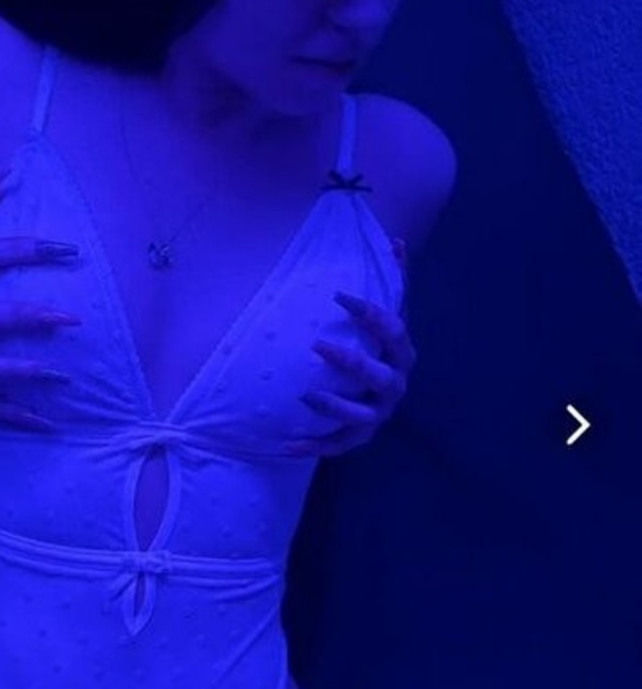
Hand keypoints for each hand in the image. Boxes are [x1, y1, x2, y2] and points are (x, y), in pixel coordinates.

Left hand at [285, 239, 414, 457]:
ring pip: (361, 415)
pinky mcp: (360, 437)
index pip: (392, 329)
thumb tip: (395, 241)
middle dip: (349, 361)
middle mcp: (395, 384)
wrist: (385, 396)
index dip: (368, 313)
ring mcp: (379, 413)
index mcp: (402, 353)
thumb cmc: (380, 349)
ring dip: (334, 407)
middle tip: (316, 344)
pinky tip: (285, 444)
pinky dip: (313, 447)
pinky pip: (337, 445)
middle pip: (379, 375)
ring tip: (305, 396)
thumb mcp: (387, 317)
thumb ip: (392, 280)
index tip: (338, 295)